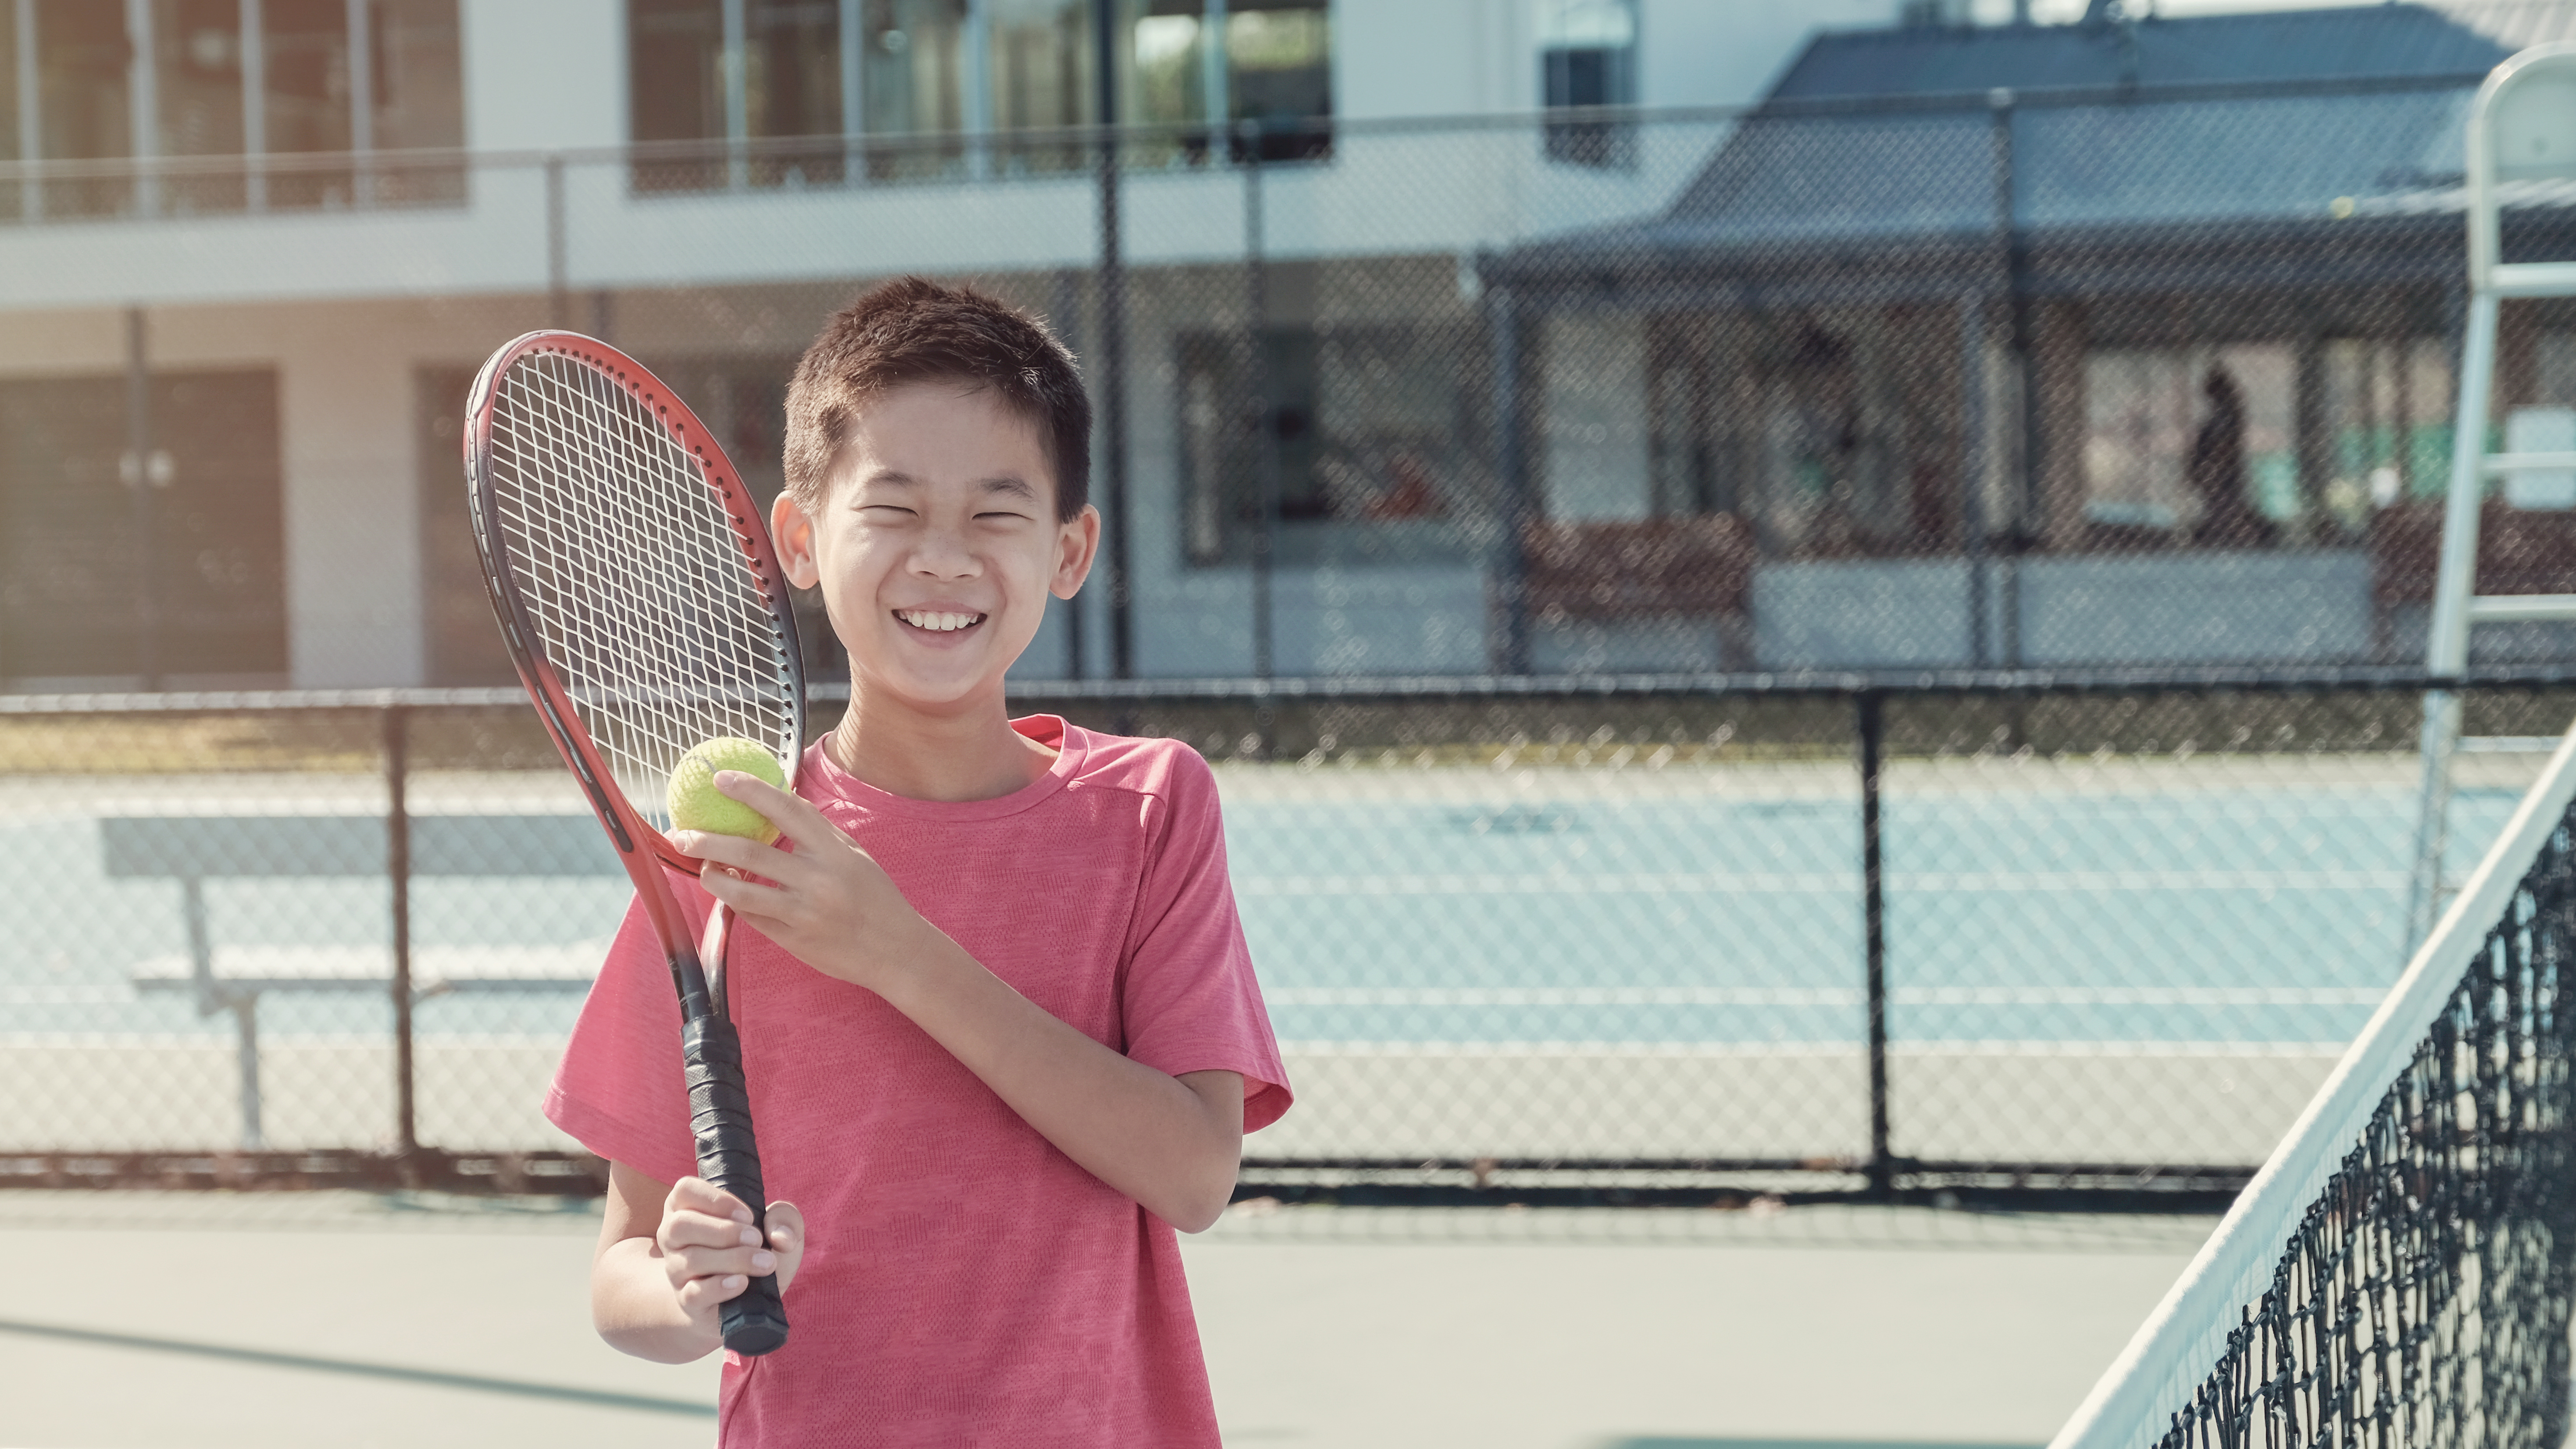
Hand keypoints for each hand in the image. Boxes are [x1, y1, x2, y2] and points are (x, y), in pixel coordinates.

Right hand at [654, 1176, 804, 1330]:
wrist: (749, 1300)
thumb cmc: (757, 1251)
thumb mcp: (777, 1228)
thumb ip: (784, 1219)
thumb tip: (781, 1237)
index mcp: (689, 1208)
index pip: (685, 1190)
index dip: (716, 1199)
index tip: (748, 1215)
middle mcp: (674, 1237)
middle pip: (680, 1225)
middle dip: (724, 1231)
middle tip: (757, 1239)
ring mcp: (677, 1270)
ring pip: (691, 1260)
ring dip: (733, 1259)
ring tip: (765, 1263)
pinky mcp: (687, 1301)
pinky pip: (694, 1293)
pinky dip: (720, 1287)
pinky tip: (743, 1282)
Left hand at [667, 771, 923, 991]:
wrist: (895, 951)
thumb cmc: (876, 898)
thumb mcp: (855, 856)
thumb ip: (819, 832)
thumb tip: (783, 800)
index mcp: (835, 852)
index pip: (787, 810)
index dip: (751, 791)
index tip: (721, 778)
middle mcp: (817, 880)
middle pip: (750, 853)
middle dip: (708, 840)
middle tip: (683, 832)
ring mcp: (802, 912)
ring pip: (741, 891)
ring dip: (711, 876)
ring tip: (699, 866)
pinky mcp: (792, 939)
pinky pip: (752, 917)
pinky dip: (734, 901)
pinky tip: (727, 891)